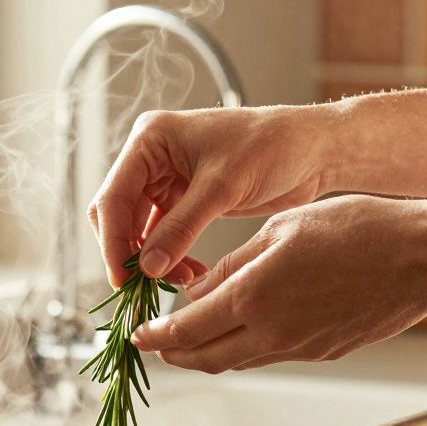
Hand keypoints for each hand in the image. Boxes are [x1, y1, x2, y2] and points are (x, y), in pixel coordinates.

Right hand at [88, 106, 336, 285]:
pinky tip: (189, 273)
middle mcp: (152, 158)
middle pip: (118, 215)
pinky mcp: (185, 201)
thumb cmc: (272, 147)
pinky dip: (171, 258)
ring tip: (179, 280)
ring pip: (138, 230)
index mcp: (151, 139)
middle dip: (130, 253)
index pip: (113, 197)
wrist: (313, 150)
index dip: (113, 241)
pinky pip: (162, 236)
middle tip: (146, 287)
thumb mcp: (222, 187)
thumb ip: (181, 227)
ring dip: (153, 259)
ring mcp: (166, 180)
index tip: (124, 278)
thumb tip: (148, 267)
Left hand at [131, 195, 426, 371]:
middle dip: (173, 354)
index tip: (137, 335)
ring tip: (194, 335)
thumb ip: (233, 265)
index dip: (154, 337)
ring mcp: (299, 349)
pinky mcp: (321, 354)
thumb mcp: (281, 229)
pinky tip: (245, 327)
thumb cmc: (362, 231)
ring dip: (208, 353)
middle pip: (204, 360)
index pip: (184, 332)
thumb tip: (200, 290)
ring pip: (236, 362)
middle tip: (157, 342)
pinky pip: (269, 356)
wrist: (423, 259)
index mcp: (254, 298)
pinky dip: (245, 348)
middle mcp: (272, 333)